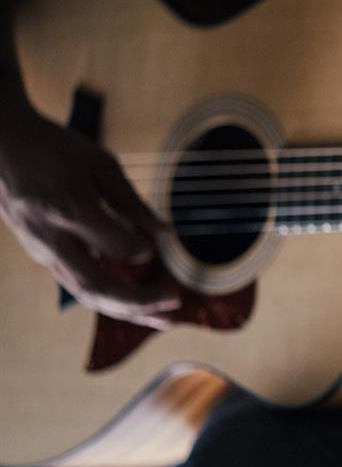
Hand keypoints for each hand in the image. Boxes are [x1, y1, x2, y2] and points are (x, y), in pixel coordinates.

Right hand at [0, 108, 178, 328]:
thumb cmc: (53, 148)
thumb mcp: (99, 163)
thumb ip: (131, 202)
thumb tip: (165, 235)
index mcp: (69, 209)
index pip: (116, 246)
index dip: (143, 249)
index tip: (161, 242)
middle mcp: (52, 238)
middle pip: (96, 285)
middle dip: (139, 302)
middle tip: (175, 303)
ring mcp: (42, 250)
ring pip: (85, 292)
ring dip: (126, 309)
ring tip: (163, 319)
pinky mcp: (41, 255)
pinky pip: (77, 283)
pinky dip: (109, 297)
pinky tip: (136, 303)